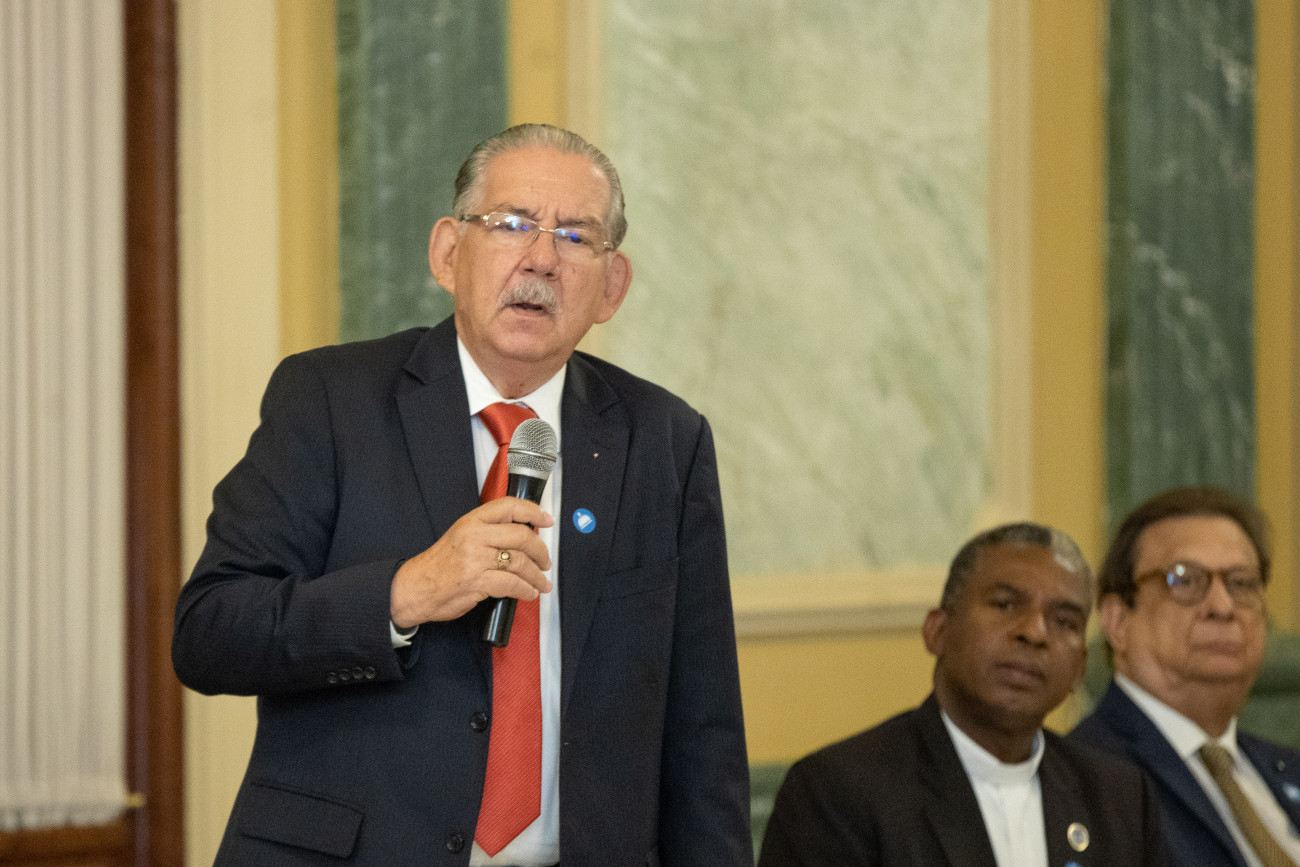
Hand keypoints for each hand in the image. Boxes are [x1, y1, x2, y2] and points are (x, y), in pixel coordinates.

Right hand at [389, 497, 553, 627]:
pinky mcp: (478, 581)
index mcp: (472, 521)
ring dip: (536, 575)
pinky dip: (526, 590)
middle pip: (521, 536)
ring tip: (541, 582)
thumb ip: (488, 532)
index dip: (533, 511)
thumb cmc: (439, 565)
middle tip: (545, 561)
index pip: (509, 506)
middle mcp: (475, 536)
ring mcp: (476, 558)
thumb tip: (522, 535)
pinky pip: (512, 584)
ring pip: (520, 562)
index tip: (546, 520)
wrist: (415, 588)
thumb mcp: (461, 536)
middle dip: (540, 551)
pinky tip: (529, 592)